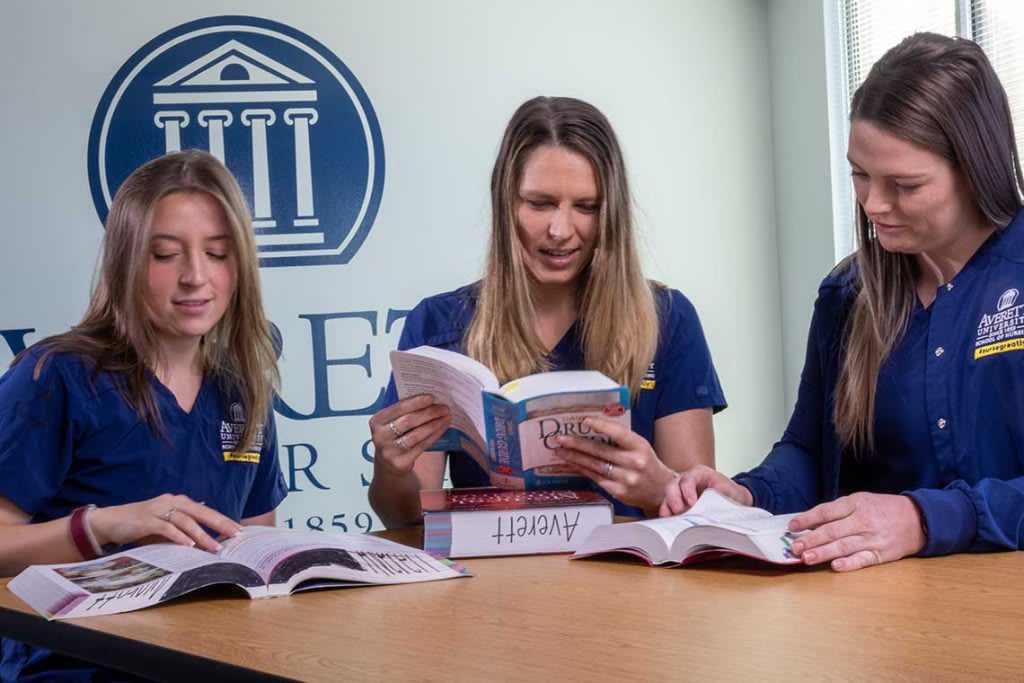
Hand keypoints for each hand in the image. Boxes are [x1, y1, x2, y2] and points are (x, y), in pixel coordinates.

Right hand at [89, 495, 241, 552]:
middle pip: (201, 512)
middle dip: (220, 524)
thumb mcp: (165, 527)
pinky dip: (178, 536)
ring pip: (186, 521)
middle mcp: (171, 502)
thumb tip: (205, 542)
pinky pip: (166, 528)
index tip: (238, 530)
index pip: (205, 511)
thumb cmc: (141, 525)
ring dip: (201, 535)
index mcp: (179, 502)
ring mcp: (159, 509)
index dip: (222, 520)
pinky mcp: (146, 519)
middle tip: (235, 535)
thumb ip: (182, 530)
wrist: (111, 521)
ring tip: (214, 547)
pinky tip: (189, 545)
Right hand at [368, 394, 450, 475]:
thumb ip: (403, 412)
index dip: (416, 402)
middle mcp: (380, 437)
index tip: (432, 397)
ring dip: (434, 424)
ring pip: (416, 434)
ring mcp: (389, 451)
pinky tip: (442, 428)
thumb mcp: (391, 423)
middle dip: (429, 413)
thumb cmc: (393, 437)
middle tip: (444, 408)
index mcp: (376, 421)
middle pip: (409, 421)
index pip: (398, 408)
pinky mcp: (400, 463)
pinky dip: (434, 435)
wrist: (388, 464)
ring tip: (446, 417)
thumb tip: (429, 399)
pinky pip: (422, 446)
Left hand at [554, 416, 674, 513]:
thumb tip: (594, 425)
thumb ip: (621, 438)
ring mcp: (626, 479)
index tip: (584, 421)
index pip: (619, 434)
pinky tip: (572, 464)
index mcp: (640, 447)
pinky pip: (596, 478)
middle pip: (601, 451)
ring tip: (560, 451)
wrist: (661, 490)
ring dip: (575, 458)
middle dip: (577, 444)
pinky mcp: (619, 492)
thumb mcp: (640, 446)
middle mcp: (634, 463)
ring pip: (595, 466)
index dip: (601, 426)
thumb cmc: (647, 463)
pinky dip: (582, 470)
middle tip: (561, 438)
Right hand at [659, 465, 752, 515]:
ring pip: (667, 498)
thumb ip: (720, 493)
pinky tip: (673, 524)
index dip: (687, 491)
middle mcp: (686, 481)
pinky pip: (669, 509)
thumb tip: (713, 499)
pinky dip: (669, 516)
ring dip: (668, 509)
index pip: (688, 479)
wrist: (735, 499)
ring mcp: (681, 492)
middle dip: (673, 500)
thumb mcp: (729, 490)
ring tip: (673, 521)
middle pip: (672, 486)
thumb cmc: (731, 492)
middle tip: (680, 512)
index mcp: (699, 473)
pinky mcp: (679, 504)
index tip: (692, 503)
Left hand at [788, 492, 926, 571]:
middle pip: (832, 531)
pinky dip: (849, 563)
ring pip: (844, 546)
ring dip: (823, 553)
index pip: (826, 511)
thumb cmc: (882, 509)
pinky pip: (863, 560)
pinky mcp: (881, 554)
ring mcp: (872, 538)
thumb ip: (837, 511)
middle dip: (811, 540)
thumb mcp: (860, 501)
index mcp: (855, 504)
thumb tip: (810, 522)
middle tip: (794, 547)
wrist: (918, 519)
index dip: (807, 519)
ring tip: (806, 558)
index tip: (792, 527)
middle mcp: (863, 521)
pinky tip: (835, 566)